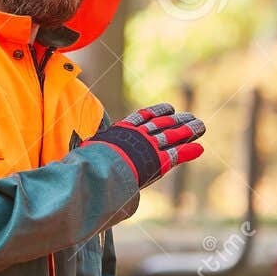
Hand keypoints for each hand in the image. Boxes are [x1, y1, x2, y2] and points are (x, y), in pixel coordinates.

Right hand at [86, 103, 204, 187]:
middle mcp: (138, 136)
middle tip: (191, 116)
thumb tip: (74, 148)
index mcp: (122, 131)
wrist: (98, 167)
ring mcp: (149, 147)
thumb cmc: (88, 162)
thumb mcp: (88, 150)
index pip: (142, 117)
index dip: (157, 112)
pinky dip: (188, 151)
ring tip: (201, 126)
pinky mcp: (158, 161)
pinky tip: (200, 148)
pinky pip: (176, 154)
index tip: (169, 108)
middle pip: (162, 125)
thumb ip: (90, 147)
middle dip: (178, 121)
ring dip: (188, 131)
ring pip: (172, 136)